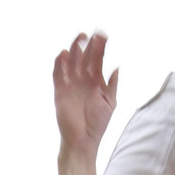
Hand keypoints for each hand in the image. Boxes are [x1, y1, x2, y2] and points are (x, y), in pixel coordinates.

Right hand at [54, 32, 118, 154]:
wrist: (83, 140)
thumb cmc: (98, 124)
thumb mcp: (110, 102)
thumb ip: (112, 85)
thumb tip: (116, 67)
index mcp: (96, 81)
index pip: (98, 59)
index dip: (100, 47)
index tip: (104, 36)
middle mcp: (83, 80)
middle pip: (84, 57)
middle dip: (87, 45)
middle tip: (91, 34)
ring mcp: (71, 84)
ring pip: (71, 62)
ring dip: (74, 49)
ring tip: (79, 38)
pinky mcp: (59, 91)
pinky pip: (58, 74)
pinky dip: (59, 64)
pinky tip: (63, 54)